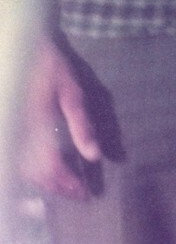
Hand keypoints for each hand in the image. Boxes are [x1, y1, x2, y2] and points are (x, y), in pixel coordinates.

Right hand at [18, 40, 100, 198]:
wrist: (23, 48)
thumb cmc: (52, 67)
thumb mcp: (73, 92)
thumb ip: (82, 125)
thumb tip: (96, 156)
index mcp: (39, 130)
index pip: (53, 170)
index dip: (70, 186)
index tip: (88, 195)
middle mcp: (22, 138)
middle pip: (38, 176)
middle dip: (60, 188)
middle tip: (80, 194)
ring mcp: (14, 135)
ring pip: (25, 171)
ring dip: (46, 182)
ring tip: (66, 185)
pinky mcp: (11, 130)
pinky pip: (18, 160)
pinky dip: (32, 170)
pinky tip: (45, 169)